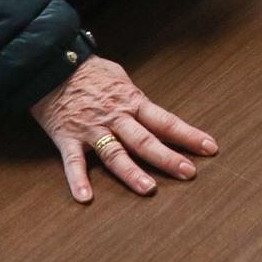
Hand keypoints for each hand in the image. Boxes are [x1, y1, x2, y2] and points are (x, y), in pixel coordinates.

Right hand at [29, 55, 216, 203]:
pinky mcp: (68, 137)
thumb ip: (134, 98)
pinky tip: (85, 198)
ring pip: (115, 153)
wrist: (52, 63)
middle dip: (168, 157)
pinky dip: (78, 180)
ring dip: (131, 173)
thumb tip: (150, 111)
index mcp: (131, 101)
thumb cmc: (89, 71)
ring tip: (148, 189)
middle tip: (189, 173)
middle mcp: (115, 117)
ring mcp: (92, 129)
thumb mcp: (119, 78)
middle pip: (146, 140)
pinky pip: (74, 162)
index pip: (165, 121)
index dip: (188, 135)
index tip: (210, 148)